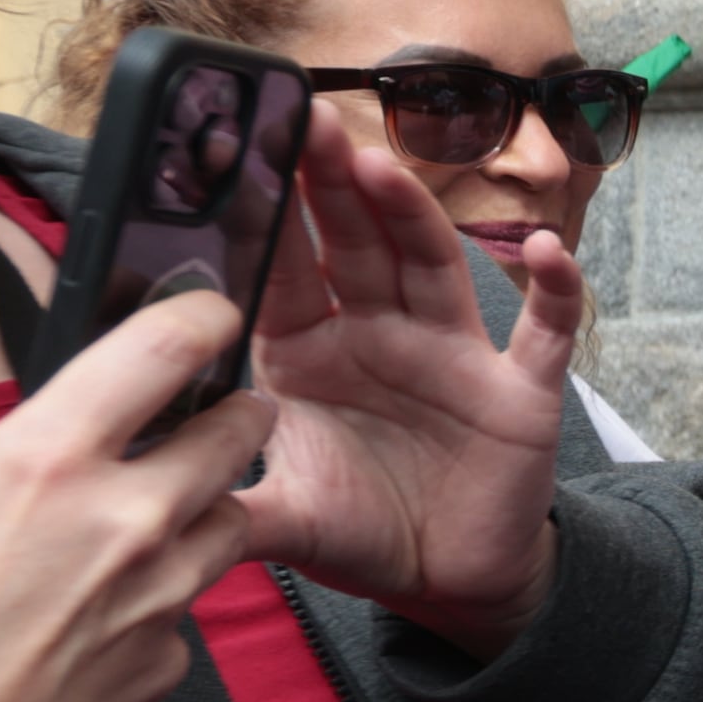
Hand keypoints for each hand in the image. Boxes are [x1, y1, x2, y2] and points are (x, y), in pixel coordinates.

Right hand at [0, 296, 268, 701]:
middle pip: (235, 436)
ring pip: (226, 522)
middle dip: (231, 411)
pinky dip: (153, 598)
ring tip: (137, 516)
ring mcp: (155, 600)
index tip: (207, 310)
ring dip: (198, 505)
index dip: (200, 316)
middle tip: (207, 411)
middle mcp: (123, 525)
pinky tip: (90, 614)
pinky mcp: (164, 666)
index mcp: (43, 463)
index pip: (164, 351)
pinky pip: (183, 609)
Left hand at [236, 101, 572, 654]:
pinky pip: (545, 332)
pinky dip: (554, 291)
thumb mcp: (284, 519)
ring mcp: (453, 355)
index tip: (235, 154)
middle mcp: (381, 336)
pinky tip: (548, 250)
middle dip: (331, 183)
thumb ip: (226, 505)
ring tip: (382, 167)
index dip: (264, 216)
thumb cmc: (364, 533)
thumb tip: (149, 503)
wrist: (452, 581)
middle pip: (356, 244)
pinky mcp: (519, 390)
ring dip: (411, 214)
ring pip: (431, 265)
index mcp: (312, 354)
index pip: (284, 270)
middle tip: (307, 119)